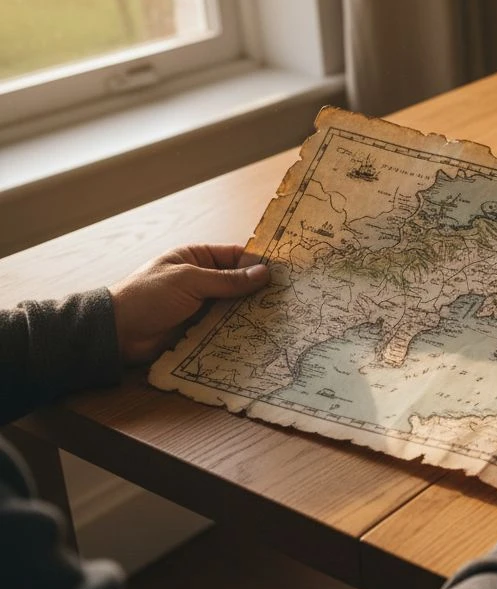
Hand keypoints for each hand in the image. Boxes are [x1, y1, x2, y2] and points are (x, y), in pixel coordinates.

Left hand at [108, 244, 269, 363]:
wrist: (117, 333)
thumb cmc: (148, 296)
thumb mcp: (189, 281)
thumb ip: (227, 279)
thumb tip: (262, 273)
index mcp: (196, 258)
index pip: (234, 255)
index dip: (257, 262)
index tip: (282, 273)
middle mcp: (201, 280)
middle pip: (238, 282)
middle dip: (259, 289)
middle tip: (288, 297)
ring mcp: (201, 305)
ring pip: (234, 305)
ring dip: (252, 311)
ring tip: (280, 316)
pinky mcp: (200, 328)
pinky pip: (226, 326)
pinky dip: (240, 328)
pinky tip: (260, 333)